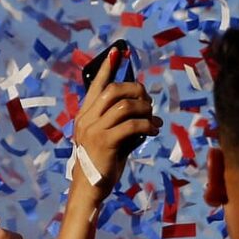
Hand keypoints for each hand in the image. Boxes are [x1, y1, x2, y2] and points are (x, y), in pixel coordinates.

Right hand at [73, 48, 161, 202]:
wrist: (89, 186)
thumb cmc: (100, 162)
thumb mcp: (106, 137)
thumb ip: (118, 123)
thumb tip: (144, 112)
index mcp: (84, 115)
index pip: (96, 86)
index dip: (107, 68)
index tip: (117, 52)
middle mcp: (86, 118)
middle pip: (113, 91)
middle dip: (135, 90)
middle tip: (148, 99)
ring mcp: (94, 129)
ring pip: (125, 106)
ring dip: (145, 109)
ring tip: (153, 117)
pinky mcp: (106, 141)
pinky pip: (132, 125)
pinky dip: (147, 124)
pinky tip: (154, 129)